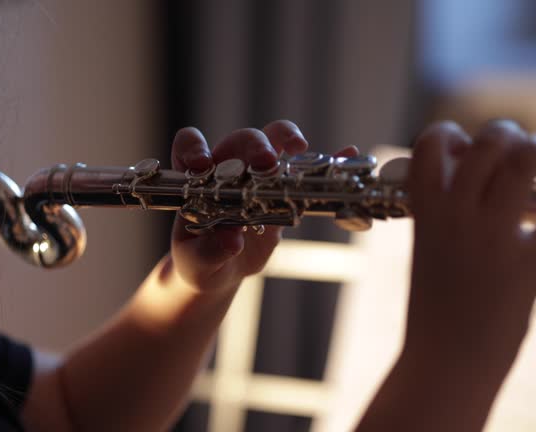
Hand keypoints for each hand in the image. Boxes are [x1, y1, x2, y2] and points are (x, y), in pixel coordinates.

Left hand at [168, 121, 357, 291]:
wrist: (221, 269)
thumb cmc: (199, 260)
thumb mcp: (197, 262)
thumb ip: (209, 251)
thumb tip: (232, 240)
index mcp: (197, 178)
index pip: (190, 144)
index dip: (195, 148)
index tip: (202, 165)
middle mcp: (228, 167)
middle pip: (242, 140)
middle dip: (255, 147)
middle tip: (266, 163)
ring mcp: (257, 175)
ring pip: (273, 141)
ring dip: (286, 140)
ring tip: (301, 149)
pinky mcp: (281, 189)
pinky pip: (305, 169)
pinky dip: (326, 160)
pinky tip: (345, 154)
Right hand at [405, 120, 535, 367]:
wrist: (446, 359)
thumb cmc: (434, 307)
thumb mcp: (428, 250)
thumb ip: (444, 212)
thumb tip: (472, 182)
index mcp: (426, 211)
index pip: (432, 145)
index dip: (450, 135)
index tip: (465, 147)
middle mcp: (457, 215)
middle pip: (486, 143)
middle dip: (506, 132)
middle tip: (518, 141)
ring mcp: (491, 236)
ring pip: (523, 164)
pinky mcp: (526, 261)